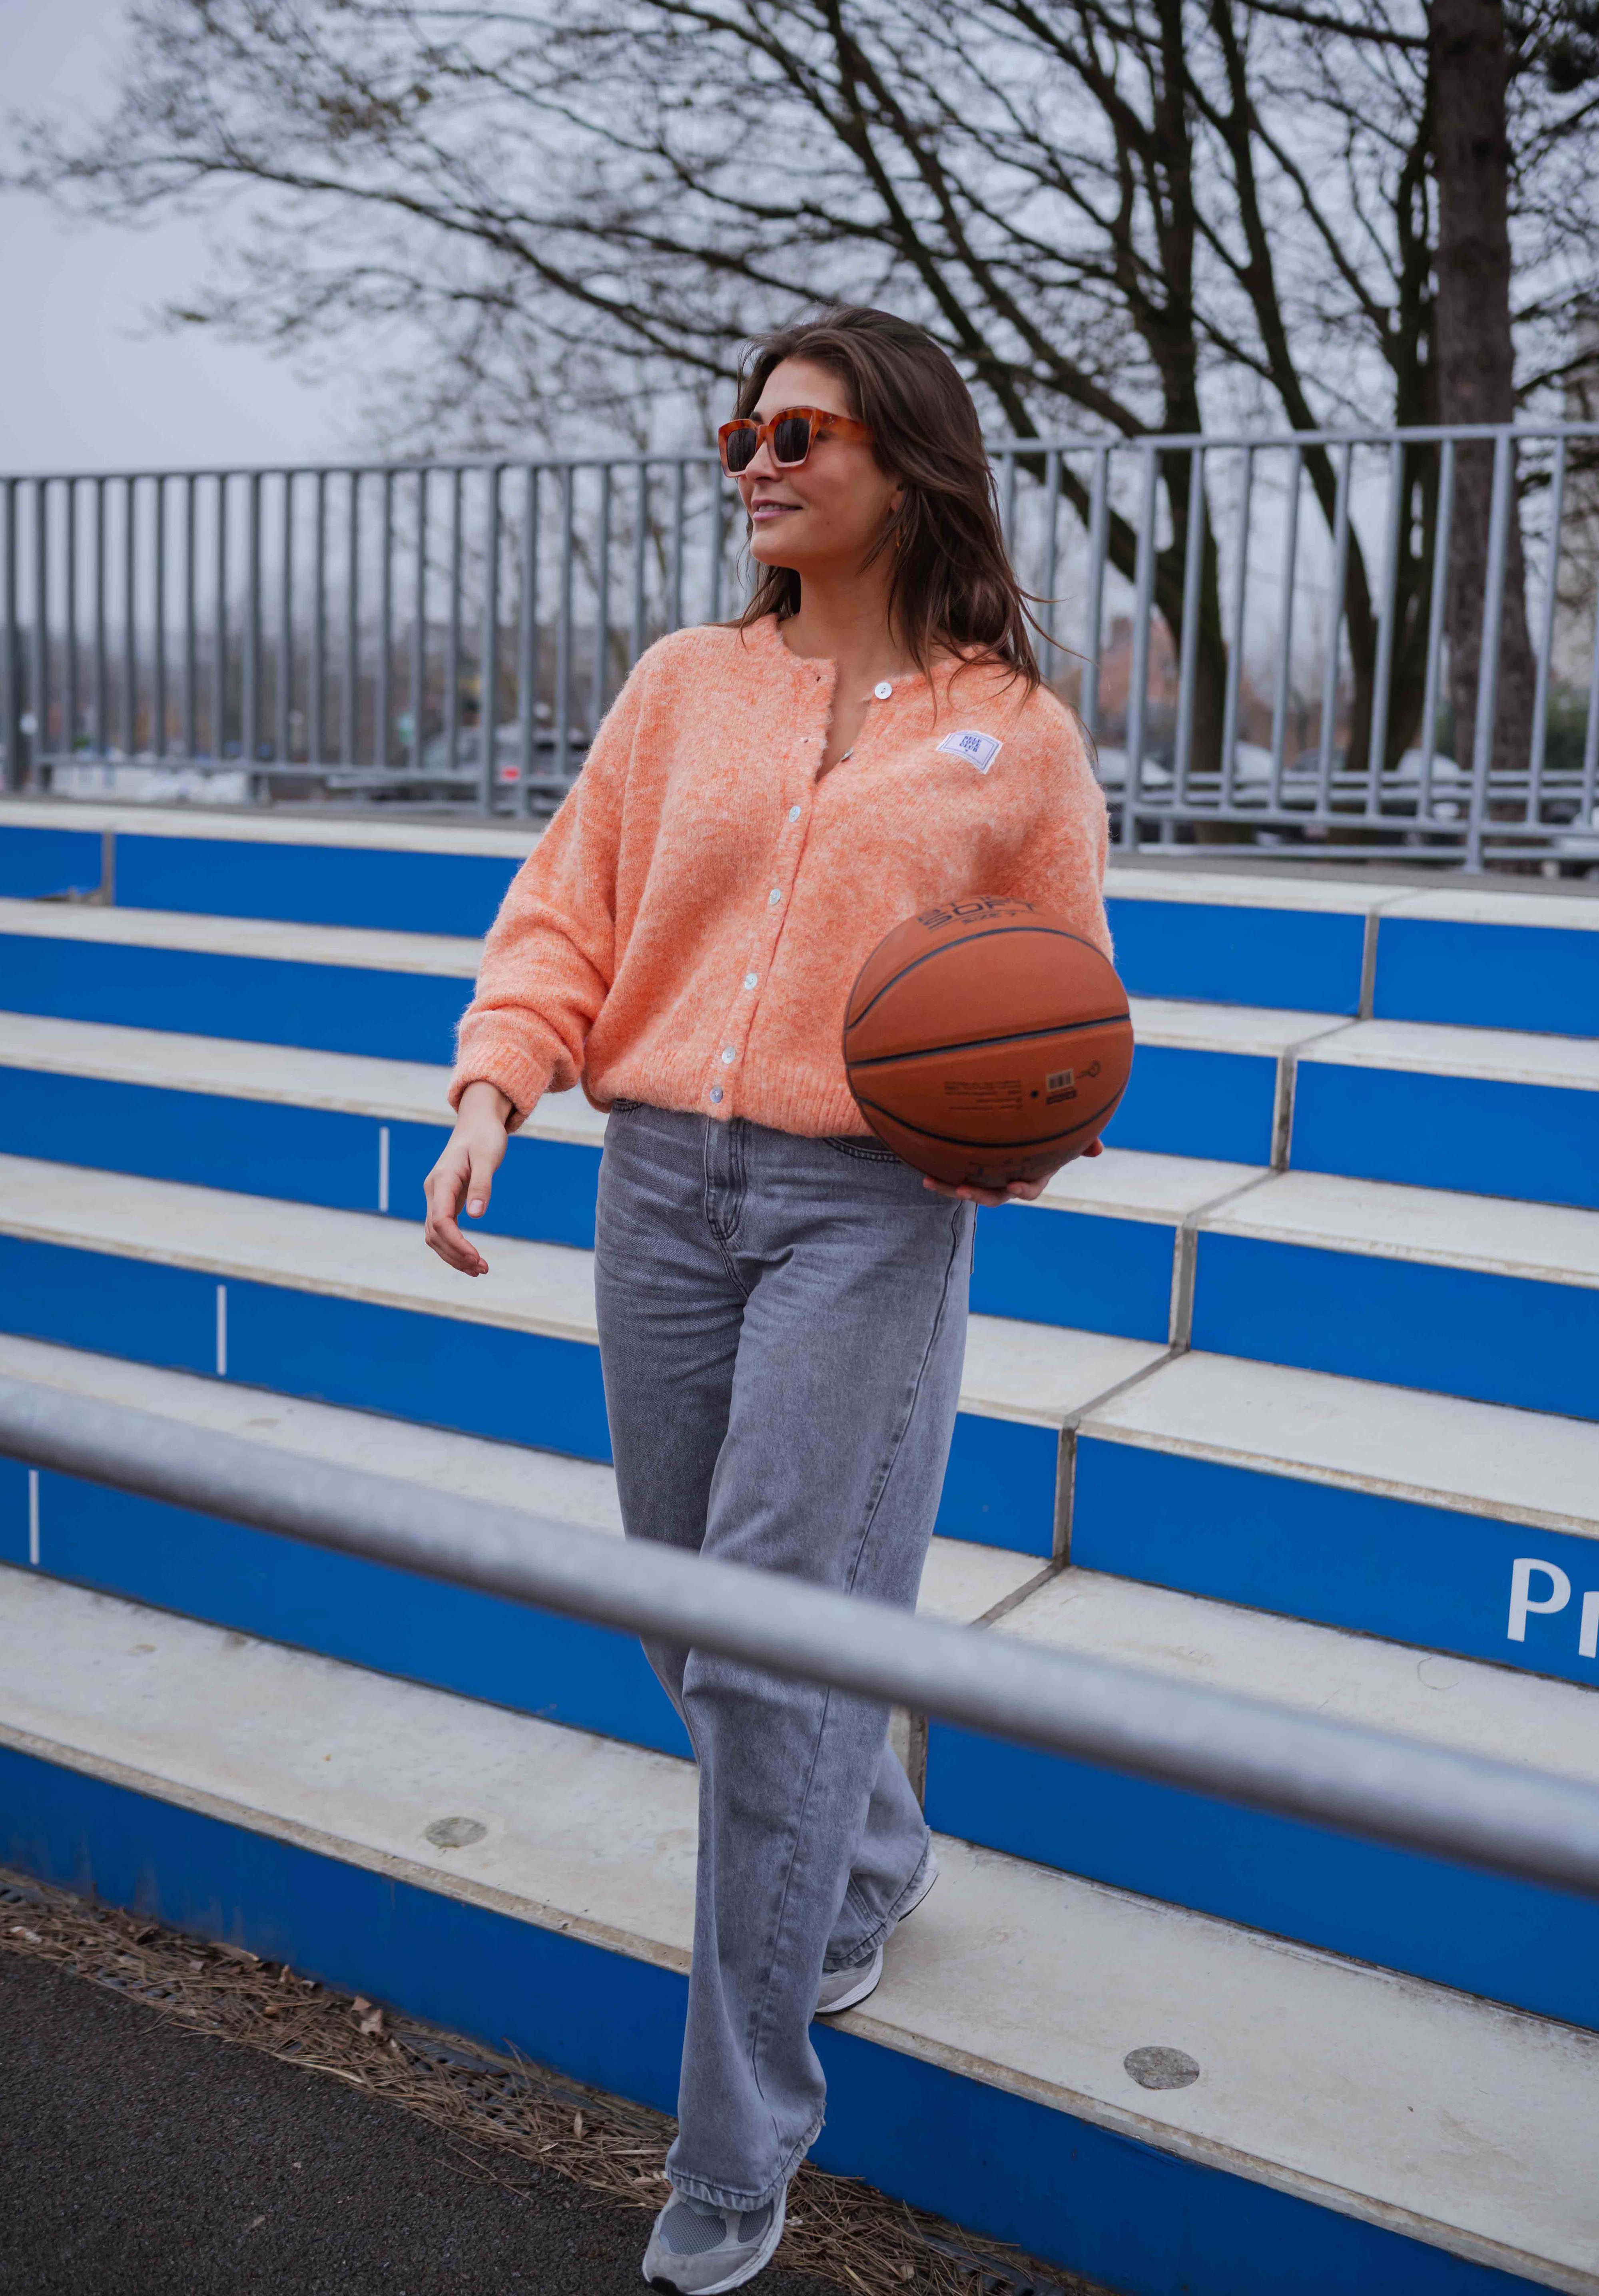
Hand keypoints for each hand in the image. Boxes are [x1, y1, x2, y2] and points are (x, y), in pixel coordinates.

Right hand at [424, 1081, 512, 1274]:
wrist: (477, 1123)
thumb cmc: (484, 1137)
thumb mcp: (487, 1157)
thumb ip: (482, 1185)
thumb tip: (476, 1215)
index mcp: (443, 1181)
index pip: (441, 1221)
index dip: (456, 1243)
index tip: (476, 1258)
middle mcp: (434, 1191)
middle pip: (435, 1233)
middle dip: (455, 1255)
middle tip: (483, 1269)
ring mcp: (437, 1197)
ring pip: (435, 1235)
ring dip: (454, 1255)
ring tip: (480, 1269)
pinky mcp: (444, 1200)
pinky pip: (443, 1230)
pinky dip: (454, 1247)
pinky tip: (470, 1259)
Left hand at [922, 1135, 1103, 1208]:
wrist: (1018, 1129)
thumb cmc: (1046, 1132)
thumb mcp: (1064, 1136)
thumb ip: (1082, 1142)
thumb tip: (1098, 1149)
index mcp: (1032, 1176)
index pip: (1030, 1189)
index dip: (1023, 1189)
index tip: (1016, 1185)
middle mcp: (1008, 1180)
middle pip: (994, 1195)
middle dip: (979, 1194)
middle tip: (965, 1189)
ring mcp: (988, 1177)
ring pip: (969, 1188)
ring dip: (950, 1187)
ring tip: (930, 1182)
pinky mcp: (970, 1169)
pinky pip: (955, 1175)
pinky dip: (941, 1176)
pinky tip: (923, 1172)